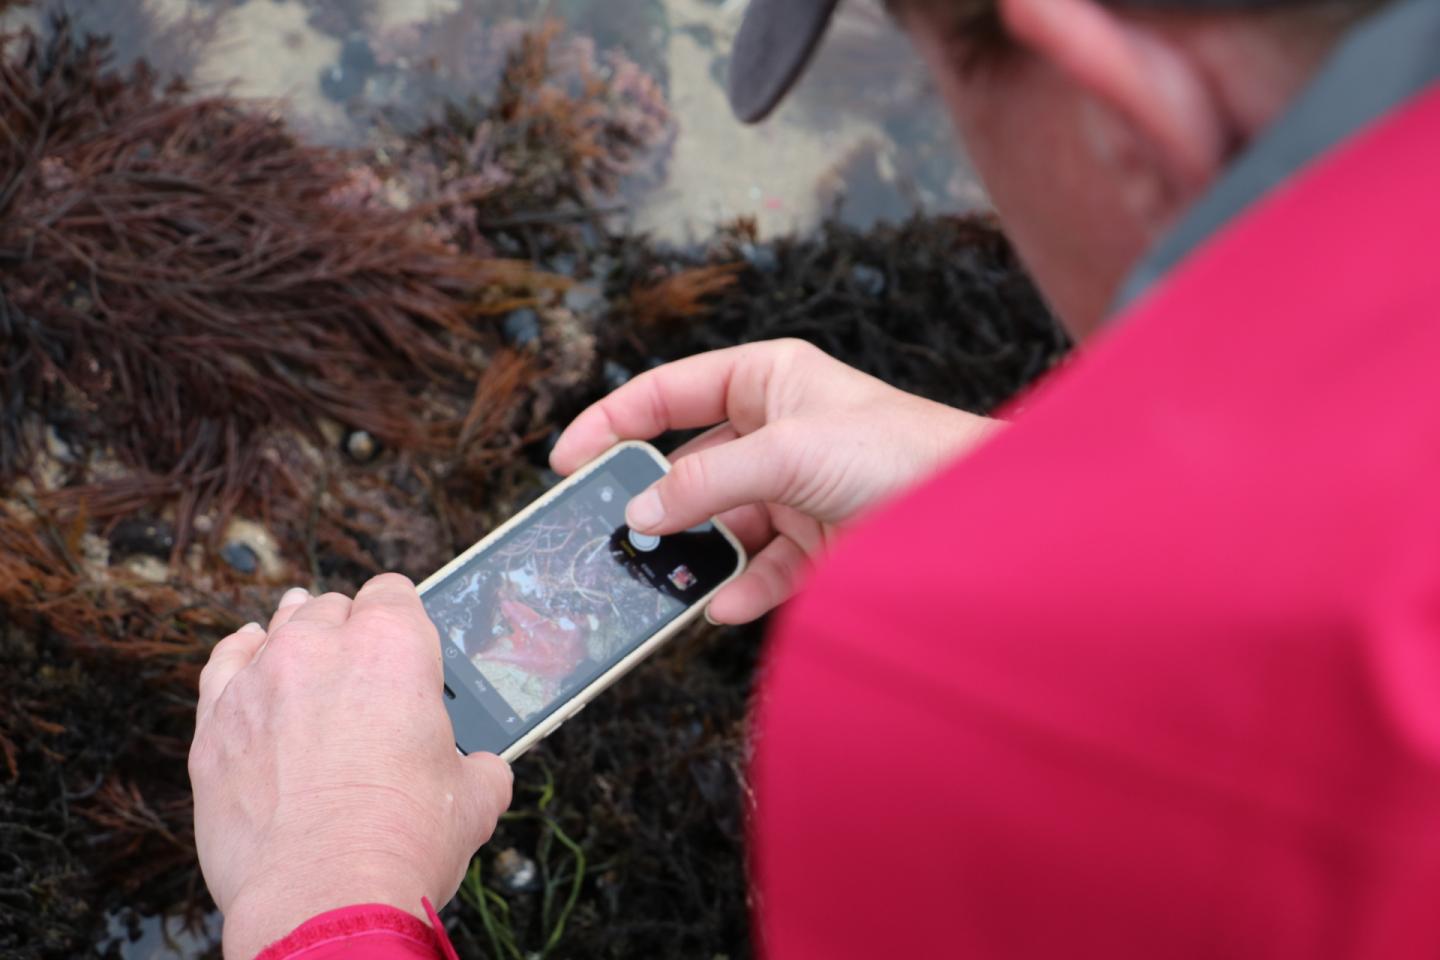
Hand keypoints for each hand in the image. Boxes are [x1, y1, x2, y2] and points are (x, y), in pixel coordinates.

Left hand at [189, 575, 512, 958]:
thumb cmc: (403, 841)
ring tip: (306, 647)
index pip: (394, 592)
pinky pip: (224, 663)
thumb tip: (484, 772)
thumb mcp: (474, 798)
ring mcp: (260, 680)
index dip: (402, 613)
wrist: (323, 896)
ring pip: (279, 627)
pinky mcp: (215, 722)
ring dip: (297, 634)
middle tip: (361, 671)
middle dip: (349, 630)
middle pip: (334, 607)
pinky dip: (240, 656)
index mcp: (395, 648)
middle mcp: (322, 648)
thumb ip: (479, 767)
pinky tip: (248, 652)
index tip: (404, 639)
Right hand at [550, 339, 1001, 622]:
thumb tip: (639, 518)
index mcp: (767, 381)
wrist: (984, 518)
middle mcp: (777, 432)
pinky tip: (721, 607)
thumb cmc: (901, 451)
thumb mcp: (788, 452)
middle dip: (653, 505)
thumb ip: (705, 483)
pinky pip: (760, 569)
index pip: (668, 394)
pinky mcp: (819, 544)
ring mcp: (796, 490)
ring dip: (692, 556)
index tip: (568, 462)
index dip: (614, 424)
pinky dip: (739, 590)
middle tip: (608, 538)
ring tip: (657, 583)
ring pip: (721, 526)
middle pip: (690, 468)